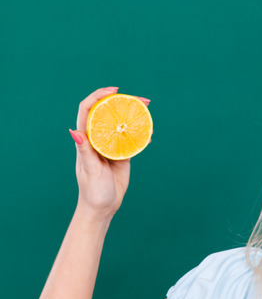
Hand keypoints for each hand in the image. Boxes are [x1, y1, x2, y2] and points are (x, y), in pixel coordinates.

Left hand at [70, 87, 149, 219]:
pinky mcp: (122, 155)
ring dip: (134, 116)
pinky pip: (131, 140)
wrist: (103, 207)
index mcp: (86, 140)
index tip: (115, 91)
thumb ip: (85, 151)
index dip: (98, 96)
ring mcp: (110, 146)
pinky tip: (149, 134)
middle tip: (142, 100)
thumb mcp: (90, 170)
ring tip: (148, 111)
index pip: (88, 110)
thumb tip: (75, 131)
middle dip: (123, 103)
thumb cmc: (92, 190)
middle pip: (108, 113)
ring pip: (121, 125)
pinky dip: (141, 135)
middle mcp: (97, 139)